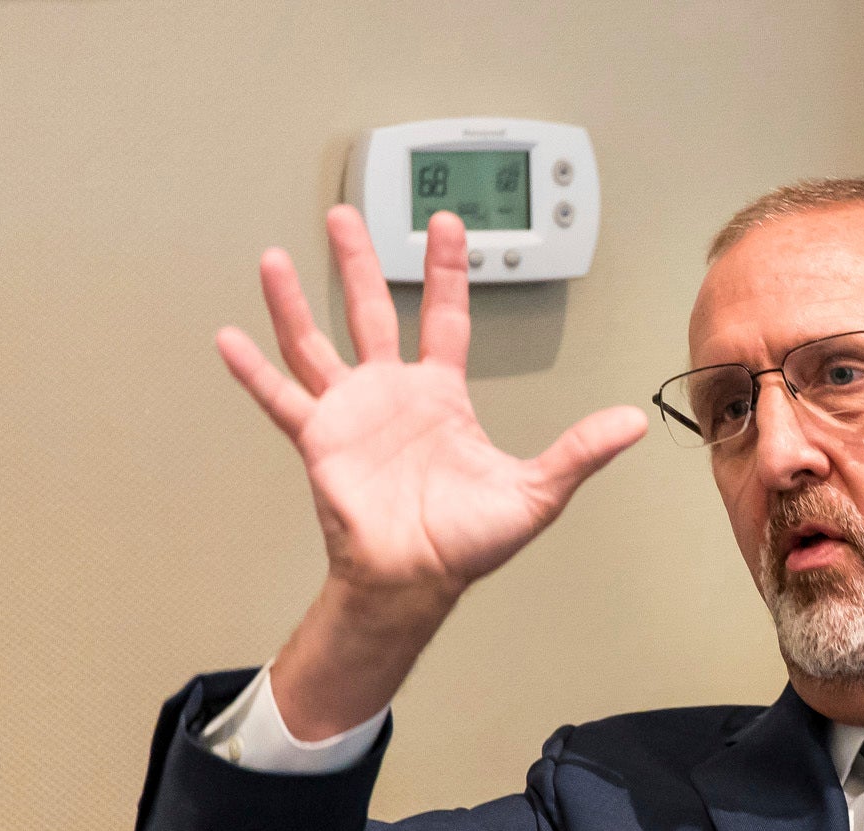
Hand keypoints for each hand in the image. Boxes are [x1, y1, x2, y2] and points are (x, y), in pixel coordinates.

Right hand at [215, 207, 645, 733]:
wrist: (415, 580)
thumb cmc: (467, 542)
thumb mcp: (536, 492)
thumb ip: (580, 451)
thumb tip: (633, 424)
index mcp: (440, 397)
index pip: (445, 318)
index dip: (447, 272)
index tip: (447, 227)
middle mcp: (392, 394)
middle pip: (373, 310)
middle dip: (361, 262)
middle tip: (347, 217)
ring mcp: (352, 414)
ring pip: (317, 343)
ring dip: (295, 302)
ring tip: (274, 260)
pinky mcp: (320, 442)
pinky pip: (281, 400)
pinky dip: (255, 371)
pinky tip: (229, 338)